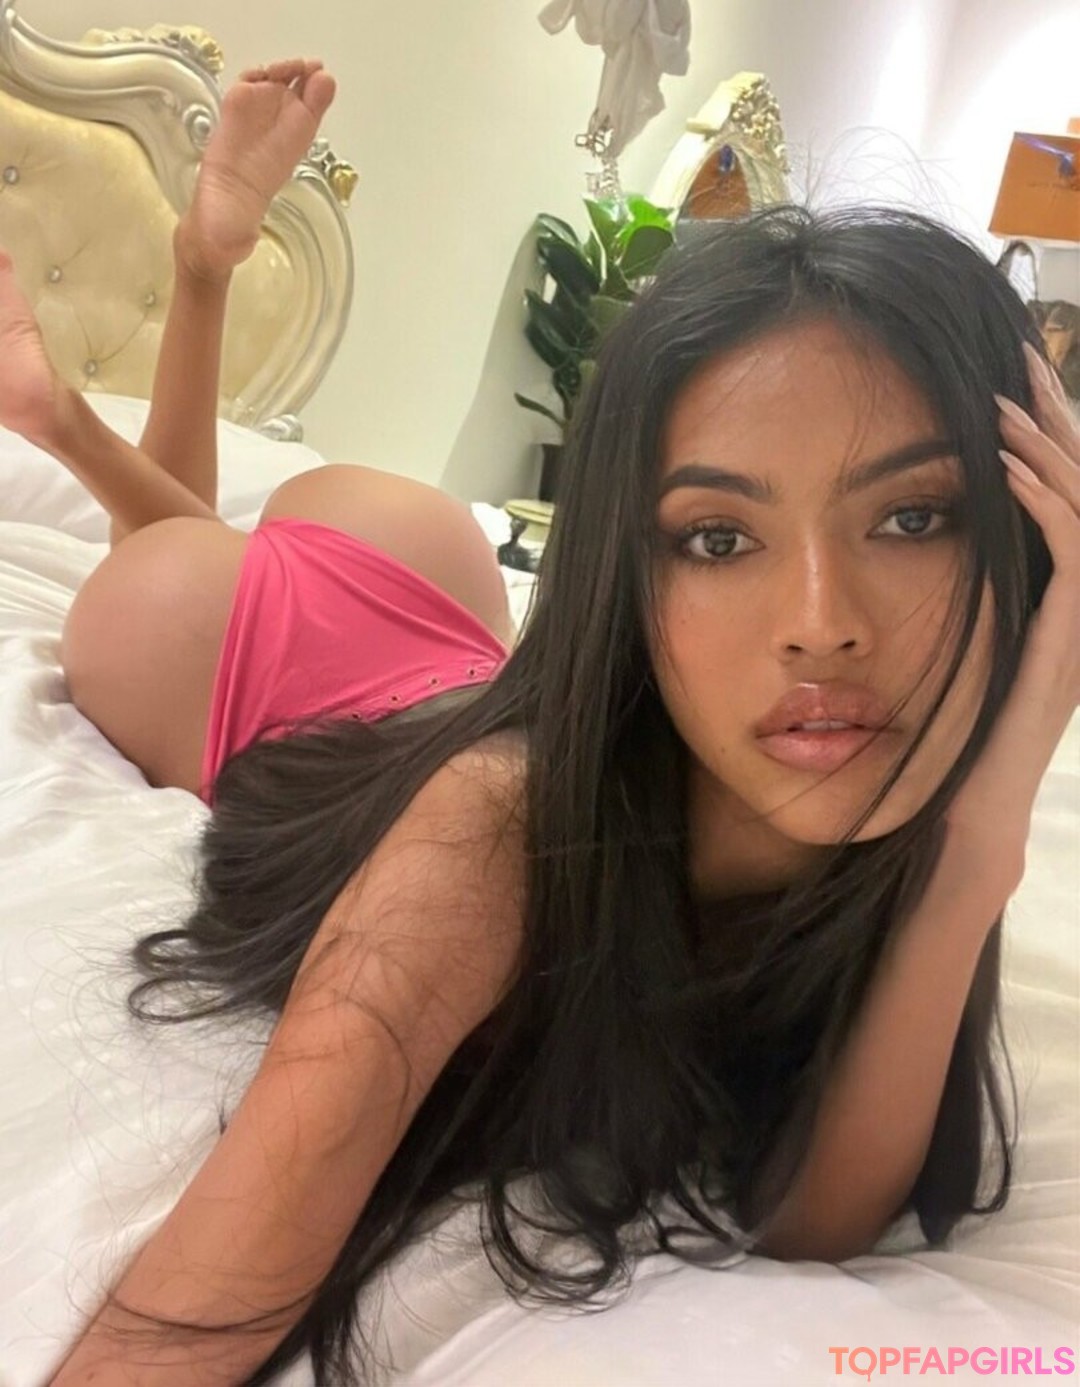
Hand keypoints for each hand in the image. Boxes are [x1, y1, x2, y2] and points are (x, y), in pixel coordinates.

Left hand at [939, 342, 1079, 899]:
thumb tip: (897, 549)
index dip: (1045, 440)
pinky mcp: (1067, 641)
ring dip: (1051, 448)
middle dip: (1058, 420)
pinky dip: (1044, 501)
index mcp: (1051, 600)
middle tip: (1023, 361)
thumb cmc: (938, 738)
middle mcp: (1075, 604)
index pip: (1063, 498)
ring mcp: (1078, 624)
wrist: (959, 814)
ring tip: (1011, 397)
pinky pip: (1073, 552)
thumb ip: (944, 597)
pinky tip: (1006, 466)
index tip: (1006, 386)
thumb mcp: (943, 647)